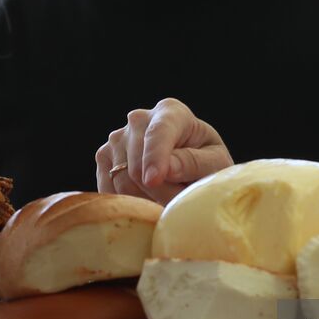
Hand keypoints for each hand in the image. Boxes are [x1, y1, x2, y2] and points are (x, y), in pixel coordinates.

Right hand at [95, 97, 233, 204]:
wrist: (190, 167)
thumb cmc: (207, 163)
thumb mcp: (215, 163)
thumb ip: (193, 163)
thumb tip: (166, 169)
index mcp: (171, 112)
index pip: (159, 132)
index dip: (154, 157)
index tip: (154, 180)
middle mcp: (139, 119)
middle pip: (137, 165)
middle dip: (159, 192)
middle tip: (179, 206)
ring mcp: (117, 137)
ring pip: (121, 180)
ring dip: (145, 200)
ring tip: (167, 201)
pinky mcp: (104, 157)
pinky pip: (108, 188)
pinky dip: (128, 203)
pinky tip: (147, 202)